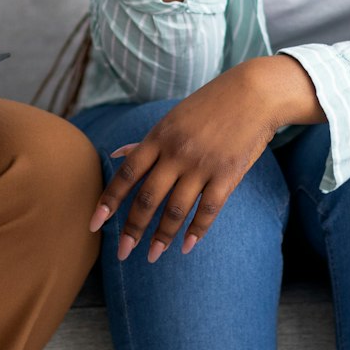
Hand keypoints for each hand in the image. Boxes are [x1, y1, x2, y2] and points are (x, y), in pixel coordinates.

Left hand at [87, 56, 320, 261]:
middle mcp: (176, 152)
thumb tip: (115, 154)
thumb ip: (145, 141)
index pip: (127, 174)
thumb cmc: (210, 106)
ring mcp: (203, 165)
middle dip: (132, 228)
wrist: (255, 93)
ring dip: (161, 236)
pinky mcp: (228, 175)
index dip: (109, 200)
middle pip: (147, 197)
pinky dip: (196, 231)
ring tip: (153, 255)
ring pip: (175, 209)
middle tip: (122, 253)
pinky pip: (208, 210)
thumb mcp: (172, 118)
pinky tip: (186, 247)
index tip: (95, 224)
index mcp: (159, 137)